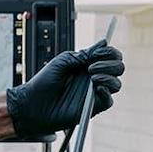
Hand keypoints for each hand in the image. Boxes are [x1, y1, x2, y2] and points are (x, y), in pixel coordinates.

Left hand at [5, 41, 124, 139]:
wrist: (34, 104)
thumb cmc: (44, 81)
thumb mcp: (63, 61)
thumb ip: (84, 54)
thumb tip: (104, 43)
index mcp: (88, 64)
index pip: (110, 56)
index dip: (109, 52)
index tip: (97, 53)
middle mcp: (94, 78)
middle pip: (118, 68)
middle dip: (110, 64)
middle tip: (91, 67)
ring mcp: (94, 93)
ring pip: (116, 84)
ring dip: (108, 76)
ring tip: (92, 76)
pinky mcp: (93, 108)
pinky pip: (109, 101)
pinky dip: (106, 93)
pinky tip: (96, 87)